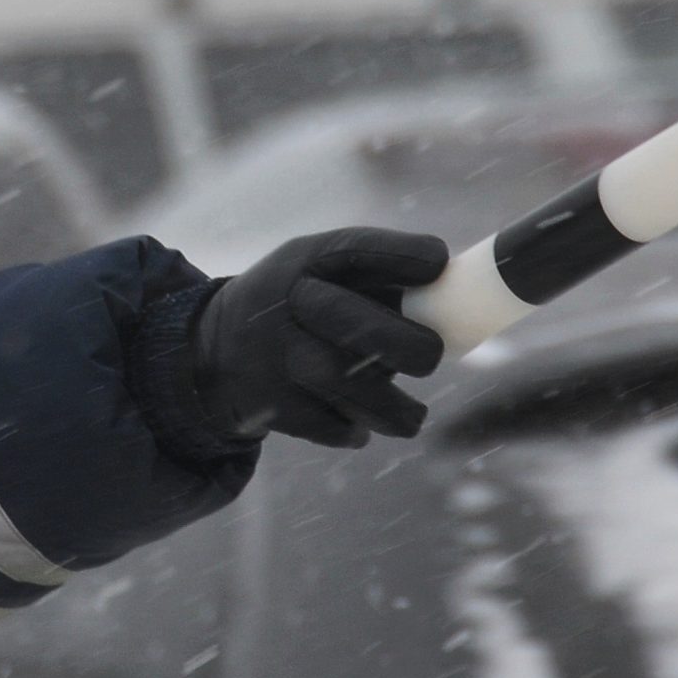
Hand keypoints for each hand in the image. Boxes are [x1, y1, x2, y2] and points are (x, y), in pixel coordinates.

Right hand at [190, 227, 448, 447]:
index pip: (354, 248)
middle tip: (432, 358)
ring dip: (392, 408)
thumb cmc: (301, 308)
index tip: (440, 260)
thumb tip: (465, 302)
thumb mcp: (321, 274)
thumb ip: (380, 281)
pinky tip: (359, 421)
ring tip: (413, 414)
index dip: (400, 252)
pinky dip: (353, 429)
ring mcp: (275, 357)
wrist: (211, 352)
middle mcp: (286, 303)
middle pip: (352, 323)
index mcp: (305, 261)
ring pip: (347, 387)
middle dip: (406, 344)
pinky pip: (330, 425)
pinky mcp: (270, 405)